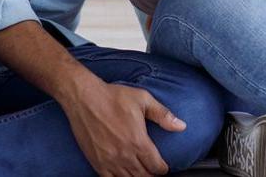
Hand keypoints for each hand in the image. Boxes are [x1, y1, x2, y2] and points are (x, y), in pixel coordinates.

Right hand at [60, 80, 186, 176]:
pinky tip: (123, 175)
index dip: (162, 168)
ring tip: (140, 172)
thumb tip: (182, 126)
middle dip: (151, 174)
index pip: (156, 166)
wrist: (84, 98)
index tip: (163, 166)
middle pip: (143, 176)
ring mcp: (109, 160)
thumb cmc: (113, 97)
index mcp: (138, 141)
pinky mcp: (96, 161)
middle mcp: (124, 155)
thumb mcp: (143, 100)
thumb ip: (163, 115)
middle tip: (153, 170)